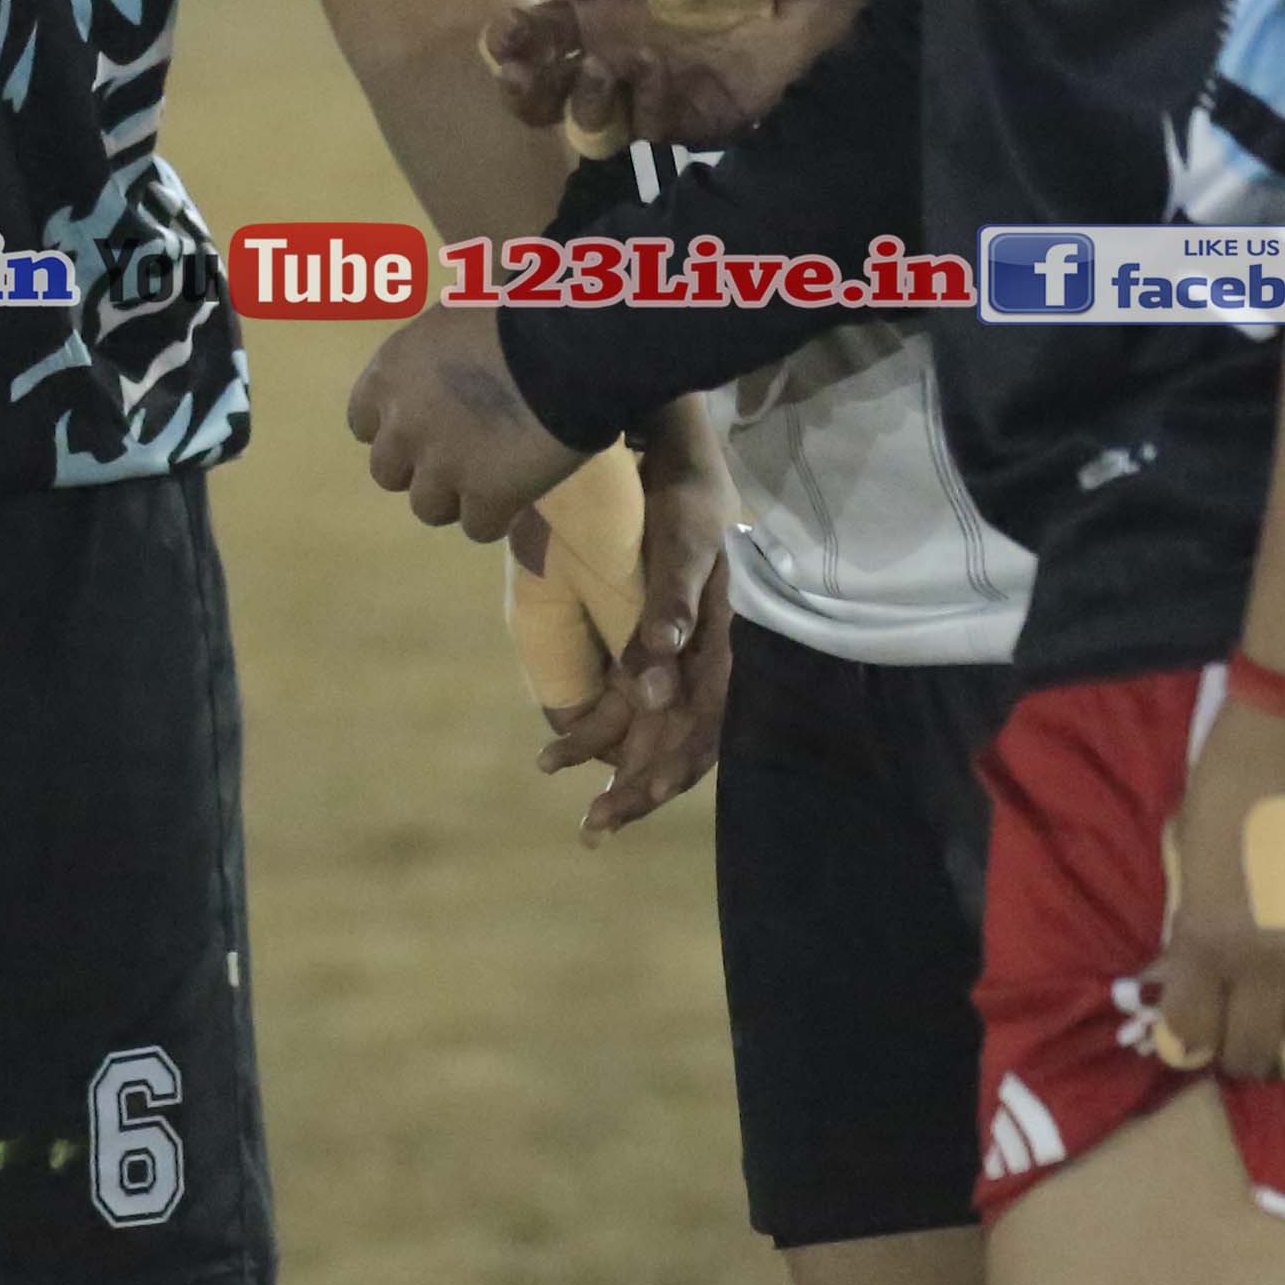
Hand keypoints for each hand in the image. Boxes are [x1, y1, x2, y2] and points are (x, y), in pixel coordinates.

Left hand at [346, 297, 580, 544]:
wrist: (566, 346)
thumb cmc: (518, 311)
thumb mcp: (456, 317)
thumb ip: (436, 353)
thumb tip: (447, 359)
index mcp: (390, 374)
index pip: (361, 423)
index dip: (392, 428)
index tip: (421, 425)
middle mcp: (403, 425)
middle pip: (387, 472)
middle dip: (419, 467)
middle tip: (458, 454)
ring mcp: (441, 466)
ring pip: (427, 508)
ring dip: (454, 497)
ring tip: (489, 480)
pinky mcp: (485, 497)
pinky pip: (478, 528)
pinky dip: (497, 516)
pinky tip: (518, 496)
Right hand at [487, 0, 866, 152]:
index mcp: (605, 6)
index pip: (542, 34)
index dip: (513, 42)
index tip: (506, 36)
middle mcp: (621, 52)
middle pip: (551, 94)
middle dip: (527, 91)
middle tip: (526, 76)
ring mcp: (658, 89)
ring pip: (592, 124)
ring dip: (581, 104)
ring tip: (600, 69)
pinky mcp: (699, 117)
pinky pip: (652, 130)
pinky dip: (644, 108)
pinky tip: (656, 71)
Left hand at [533, 426, 735, 841]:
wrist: (680, 457)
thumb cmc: (685, 499)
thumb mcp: (681, 546)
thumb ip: (669, 612)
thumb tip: (652, 693)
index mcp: (721, 648)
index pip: (701, 732)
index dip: (666, 775)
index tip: (622, 806)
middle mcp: (704, 661)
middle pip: (677, 744)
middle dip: (635, 789)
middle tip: (589, 828)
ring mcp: (681, 655)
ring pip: (653, 730)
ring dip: (614, 765)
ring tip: (563, 786)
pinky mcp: (657, 643)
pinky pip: (633, 702)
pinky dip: (602, 727)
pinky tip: (564, 746)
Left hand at [1139, 697, 1284, 1105]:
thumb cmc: (1236, 768)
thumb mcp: (1186, 844)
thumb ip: (1188, 914)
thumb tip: (1178, 972)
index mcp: (1209, 933)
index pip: (1189, 1031)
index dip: (1184, 1044)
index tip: (1187, 1037)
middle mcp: (1268, 960)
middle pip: (1249, 1051)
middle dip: (1237, 1056)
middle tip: (1237, 1037)